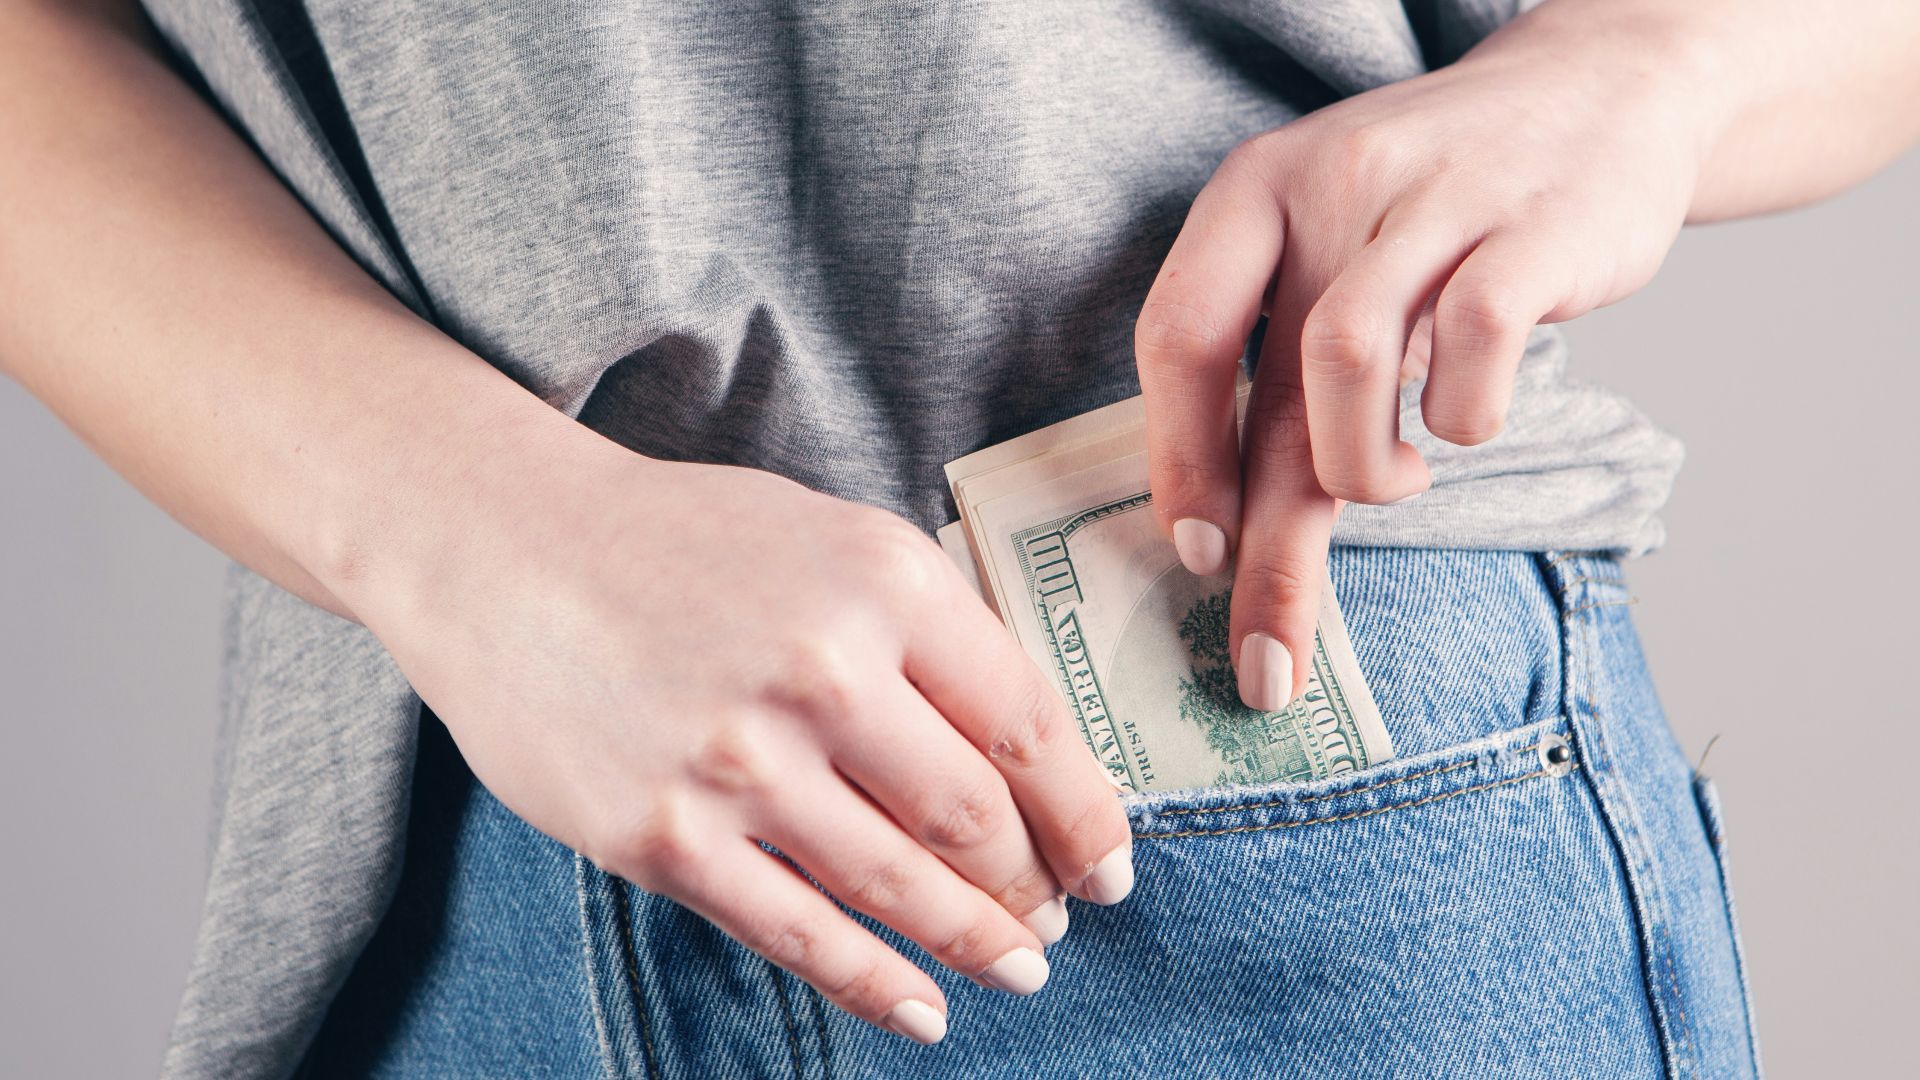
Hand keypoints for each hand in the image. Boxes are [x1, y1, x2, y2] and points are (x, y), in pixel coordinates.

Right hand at [343, 437, 1134, 1043]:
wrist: (501, 547)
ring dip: (977, 939)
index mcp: (885, 581)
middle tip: (1062, 915)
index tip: (1113, 862)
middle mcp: (823, 669)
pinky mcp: (663, 834)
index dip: (1085, 811)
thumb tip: (1025, 749)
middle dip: (1035, 881)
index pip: (1026, 724)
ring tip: (1021, 963)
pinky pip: (798, 932)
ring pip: (900, 883)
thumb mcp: (830, 537)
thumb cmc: (680, 540)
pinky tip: (924, 1010)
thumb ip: (927, 629)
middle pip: (974, 813)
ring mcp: (738, 760)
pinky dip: (876, 982)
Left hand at [1135, 17, 1718, 708]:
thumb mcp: (1331, 245)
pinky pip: (1476, 342)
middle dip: (1264, 551)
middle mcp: (1331, 184)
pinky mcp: (1536, 227)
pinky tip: (1465, 423)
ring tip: (1393, 484)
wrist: (1599, 87)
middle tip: (1263, 663)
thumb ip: (1277, 358)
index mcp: (1257, 192)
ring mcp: (1434, 200)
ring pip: (1347, 362)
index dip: (1179, 457)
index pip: (1179, 334)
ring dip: (1362, 471)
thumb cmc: (1438, 207)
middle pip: (1268, 388)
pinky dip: (1464, 416)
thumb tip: (1223, 527)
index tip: (1196, 553)